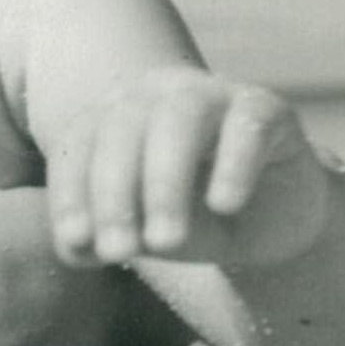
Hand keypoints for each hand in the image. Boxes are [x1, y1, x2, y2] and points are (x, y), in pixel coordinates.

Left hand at [47, 67, 332, 270]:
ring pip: (177, 120)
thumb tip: (73, 248)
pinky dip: (233, 164)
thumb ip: (107, 237)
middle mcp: (156, 93)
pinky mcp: (264, 109)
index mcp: (114, 113)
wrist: (272, 224)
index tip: (74, 240)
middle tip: (118, 252)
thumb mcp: (147, 233)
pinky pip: (247, 125)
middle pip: (122, 127)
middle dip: (114, 194)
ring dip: (164, 183)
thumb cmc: (194, 220)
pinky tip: (224, 205)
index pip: (79, 141)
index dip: (71, 189)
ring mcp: (212, 93)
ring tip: (165, 243)